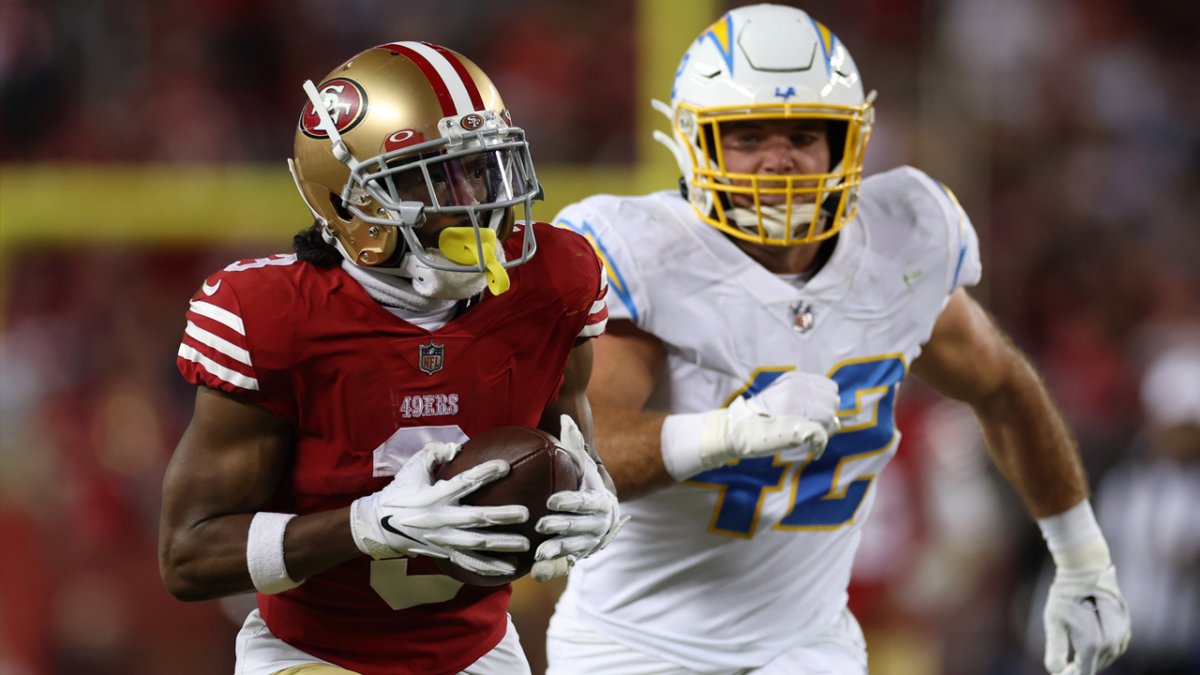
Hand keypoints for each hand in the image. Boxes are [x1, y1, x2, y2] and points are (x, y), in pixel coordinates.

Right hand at [349, 441, 530, 577]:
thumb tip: (457, 447)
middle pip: (476, 519)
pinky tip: (510, 570)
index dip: (485, 473)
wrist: (378, 526)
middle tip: (526, 513)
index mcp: (434, 496)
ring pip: (477, 545)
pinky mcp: (444, 554)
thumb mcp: (412, 469)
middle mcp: (440, 519)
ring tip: (526, 544)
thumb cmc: (399, 493)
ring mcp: (443, 539)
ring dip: (502, 545)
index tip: (506, 466)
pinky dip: (489, 567)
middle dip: (502, 516)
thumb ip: (434, 454)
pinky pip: (469, 563)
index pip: (464, 482)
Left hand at [531, 415, 628, 581]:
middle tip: (540, 524)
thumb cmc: (587, 485)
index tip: (551, 501)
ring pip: (575, 548)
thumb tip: (565, 416)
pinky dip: (554, 568)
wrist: (603, 517)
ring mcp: (591, 543)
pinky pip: (568, 564)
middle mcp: (599, 524)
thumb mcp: (584, 466)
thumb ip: (574, 444)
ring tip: (539, 552)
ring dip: (558, 550)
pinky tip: (537, 571)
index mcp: (599, 501)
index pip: (584, 501)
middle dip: (561, 526)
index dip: (569, 502)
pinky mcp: (581, 557)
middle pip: (579, 526)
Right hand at [710, 371, 839, 465]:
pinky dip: (820, 446)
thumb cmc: (762, 419)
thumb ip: (811, 405)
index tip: (812, 415)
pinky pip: (822, 435)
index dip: (825, 404)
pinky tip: (812, 450)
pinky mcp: (796, 424)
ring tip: (807, 437)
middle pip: (833, 403)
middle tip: (810, 428)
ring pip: (829, 418)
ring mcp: (796, 405)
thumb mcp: (785, 401)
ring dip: (823, 431)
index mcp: (796, 379)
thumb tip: (837, 423)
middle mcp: (798, 388)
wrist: (737, 430)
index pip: (830, 388)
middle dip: (826, 417)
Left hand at [1044, 558, 1131, 674]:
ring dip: (1093, 658)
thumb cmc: (1066, 593)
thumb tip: (1054, 671)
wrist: (1085, 568)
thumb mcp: (1054, 619)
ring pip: (1108, 655)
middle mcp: (1114, 639)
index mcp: (1096, 641)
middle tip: (1066, 669)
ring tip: (1076, 659)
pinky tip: (1091, 647)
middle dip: (1082, 667)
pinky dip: (1102, 649)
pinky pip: (1115, 646)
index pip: (1086, 669)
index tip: (1061, 674)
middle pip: (1098, 663)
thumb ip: (1056, 647)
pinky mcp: (1126, 626)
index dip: (1073, 674)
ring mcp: (1123, 633)